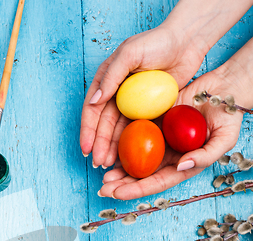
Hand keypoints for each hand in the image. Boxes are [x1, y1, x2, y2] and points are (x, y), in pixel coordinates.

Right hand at [80, 25, 206, 167]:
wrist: (186, 43)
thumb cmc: (157, 42)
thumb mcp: (130, 54)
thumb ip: (111, 76)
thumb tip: (94, 101)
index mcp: (107, 81)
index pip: (92, 110)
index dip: (88, 131)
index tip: (87, 149)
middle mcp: (116, 94)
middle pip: (104, 125)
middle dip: (100, 145)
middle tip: (99, 164)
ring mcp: (132, 105)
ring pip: (119, 132)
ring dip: (113, 149)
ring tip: (109, 166)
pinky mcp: (148, 111)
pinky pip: (137, 132)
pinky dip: (131, 145)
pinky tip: (127, 158)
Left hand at [98, 68, 244, 199]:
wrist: (223, 91)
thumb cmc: (228, 117)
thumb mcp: (224, 139)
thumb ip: (205, 156)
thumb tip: (181, 166)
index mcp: (182, 166)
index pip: (156, 182)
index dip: (136, 189)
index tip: (117, 193)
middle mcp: (168, 157)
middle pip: (141, 176)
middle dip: (121, 185)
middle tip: (103, 188)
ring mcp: (159, 142)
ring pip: (134, 159)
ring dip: (118, 168)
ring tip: (102, 173)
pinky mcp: (153, 124)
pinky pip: (134, 136)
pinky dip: (120, 144)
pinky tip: (107, 149)